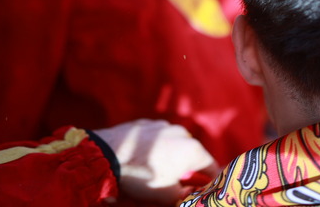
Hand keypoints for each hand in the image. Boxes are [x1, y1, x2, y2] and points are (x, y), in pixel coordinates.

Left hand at [95, 119, 217, 204]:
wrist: (107, 155)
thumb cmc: (142, 177)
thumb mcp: (168, 195)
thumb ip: (186, 194)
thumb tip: (192, 193)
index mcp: (192, 149)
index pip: (211, 167)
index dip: (210, 180)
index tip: (205, 188)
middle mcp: (181, 133)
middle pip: (192, 154)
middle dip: (187, 168)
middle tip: (177, 181)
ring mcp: (163, 125)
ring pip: (174, 143)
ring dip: (171, 155)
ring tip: (156, 169)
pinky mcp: (146, 123)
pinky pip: (157, 137)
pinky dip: (155, 147)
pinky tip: (143, 158)